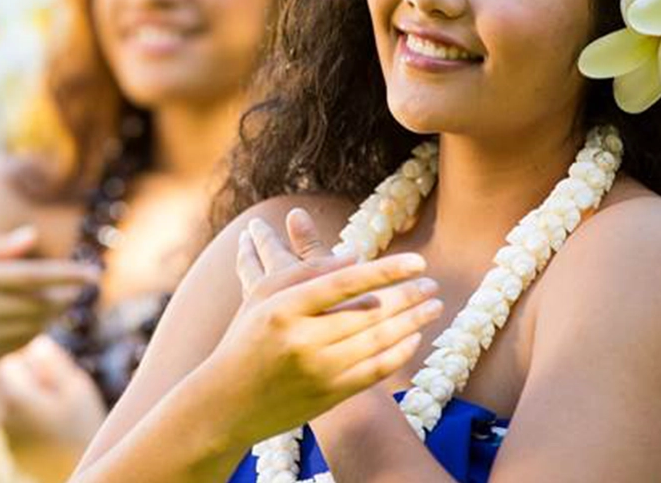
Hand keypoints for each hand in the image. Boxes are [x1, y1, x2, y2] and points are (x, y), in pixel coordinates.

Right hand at [0, 227, 100, 367]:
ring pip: (34, 328)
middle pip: (41, 305)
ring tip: (58, 303)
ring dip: (52, 316)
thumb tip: (33, 236)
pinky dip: (32, 334)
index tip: (95, 274)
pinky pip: (18, 346)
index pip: (36, 276)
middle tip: (80, 288)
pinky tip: (33, 322)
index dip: (70, 276)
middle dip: (66, 297)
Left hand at [0, 337, 105, 479]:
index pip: (11, 364)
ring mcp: (3, 437)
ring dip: (33, 409)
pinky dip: (32, 430)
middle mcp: (2, 415)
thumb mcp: (76, 391)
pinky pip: (18, 431)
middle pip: (12, 387)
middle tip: (63, 402)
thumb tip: (37, 343)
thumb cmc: (80, 435)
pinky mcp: (8, 455)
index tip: (56, 379)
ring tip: (62, 426)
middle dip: (33, 388)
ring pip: (16, 409)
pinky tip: (53, 441)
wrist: (76, 481)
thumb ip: (53, 363)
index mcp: (14, 396)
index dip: (33, 365)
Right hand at [205, 208, 441, 444]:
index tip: (416, 260)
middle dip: (408, 295)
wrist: (228, 402)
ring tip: (433, 306)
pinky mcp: (330, 396)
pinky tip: (414, 337)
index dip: (384, 270)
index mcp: (284, 309)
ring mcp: (319, 371)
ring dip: (413, 322)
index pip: (344, 282)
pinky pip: (376, 372)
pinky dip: (400, 353)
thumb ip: (305, 271)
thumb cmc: (247, 339)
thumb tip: (356, 257)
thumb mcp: (263, 297)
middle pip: (369, 313)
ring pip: (378, 342)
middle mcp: (302, 340)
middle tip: (432, 282)